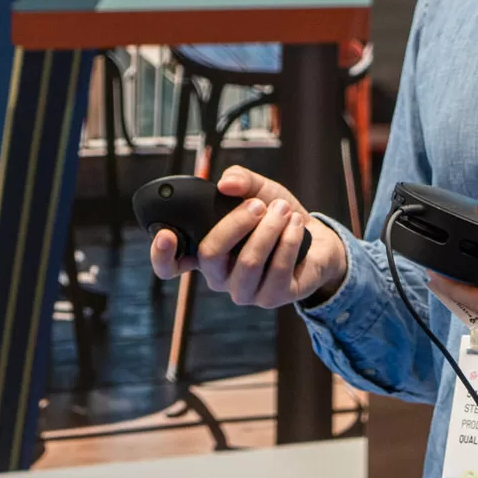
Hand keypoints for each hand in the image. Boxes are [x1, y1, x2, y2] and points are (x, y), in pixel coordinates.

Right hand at [147, 165, 346, 307]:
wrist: (316, 239)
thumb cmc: (276, 215)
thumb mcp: (258, 189)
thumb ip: (240, 179)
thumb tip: (226, 184)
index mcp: (205, 252)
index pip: (170, 265)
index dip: (161, 254)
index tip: (167, 234)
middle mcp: (219, 276)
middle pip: (210, 254)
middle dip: (236, 223)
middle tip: (258, 205)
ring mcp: (244, 291)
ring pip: (247, 262)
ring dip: (268, 229)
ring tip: (283, 210)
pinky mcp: (272, 298)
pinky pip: (277, 269)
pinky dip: (289, 240)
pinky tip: (296, 225)